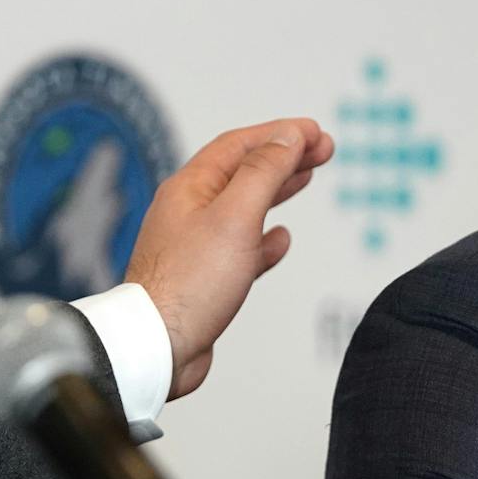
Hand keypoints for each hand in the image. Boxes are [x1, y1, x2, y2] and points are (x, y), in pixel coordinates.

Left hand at [123, 117, 334, 398]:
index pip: (240, 145)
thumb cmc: (187, 285)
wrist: (156, 347)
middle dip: (284, 157)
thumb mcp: (235, 216)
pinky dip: (264, 239)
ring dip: (276, 190)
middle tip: (321, 149)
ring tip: (305, 178)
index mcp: (190, 188)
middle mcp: (189, 212)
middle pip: (243, 171)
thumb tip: (285, 137)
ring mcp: (195, 246)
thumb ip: (263, 173)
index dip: (280, 133)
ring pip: (243, 207)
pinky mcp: (203, 279)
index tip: (314, 131)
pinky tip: (280, 239)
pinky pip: (239, 248)